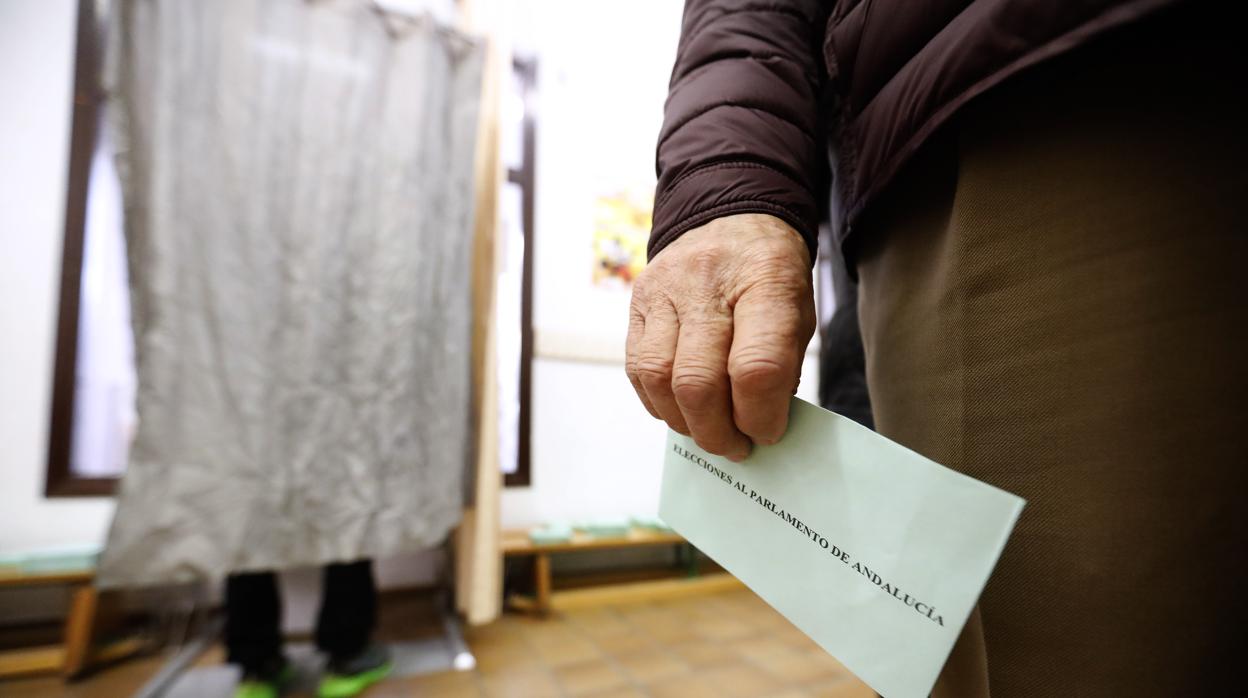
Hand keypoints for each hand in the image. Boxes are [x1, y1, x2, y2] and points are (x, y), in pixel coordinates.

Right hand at [626, 213, 815, 460]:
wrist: (731, 215)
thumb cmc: (770, 274)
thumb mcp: (798, 310)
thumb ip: (780, 367)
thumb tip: (756, 428)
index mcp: (765, 280)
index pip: (756, 368)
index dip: (760, 416)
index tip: (767, 432)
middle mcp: (707, 283)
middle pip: (698, 382)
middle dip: (718, 431)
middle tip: (736, 446)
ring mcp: (665, 290)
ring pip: (659, 379)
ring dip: (684, 422)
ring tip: (708, 432)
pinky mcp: (638, 301)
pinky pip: (637, 367)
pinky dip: (658, 402)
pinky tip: (681, 408)